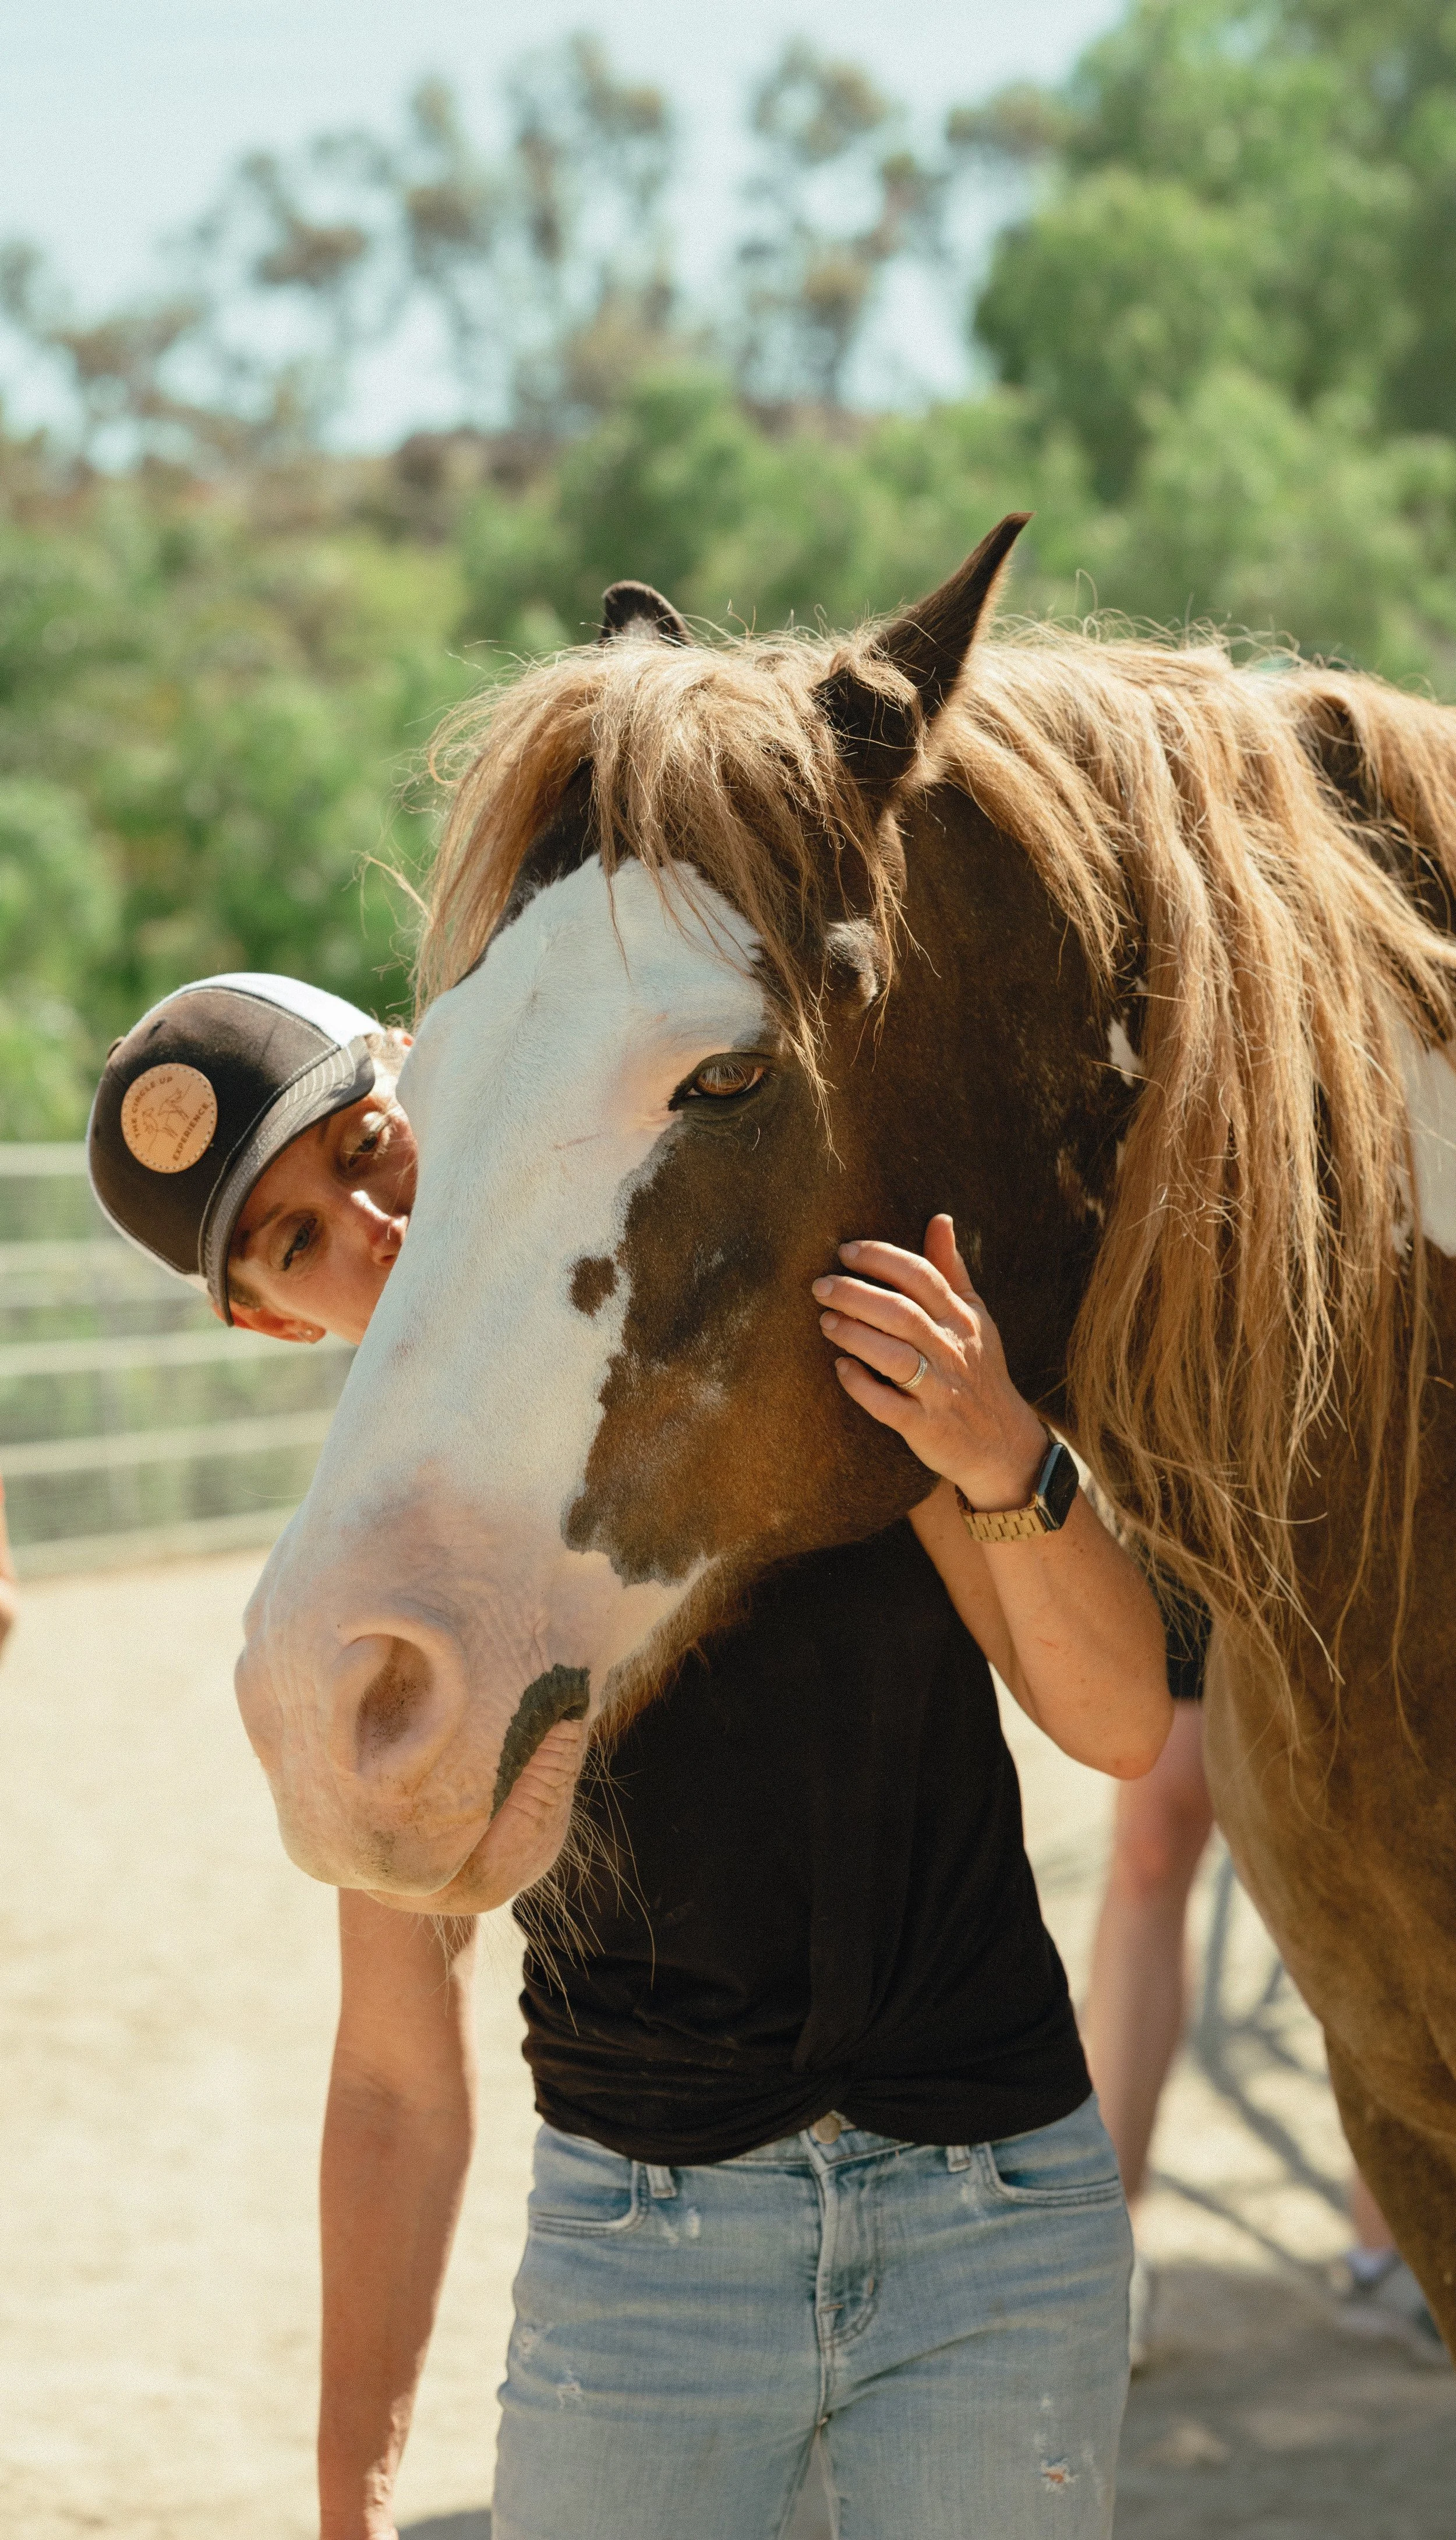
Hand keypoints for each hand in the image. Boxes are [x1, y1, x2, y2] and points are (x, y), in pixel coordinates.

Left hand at [812, 1213, 1048, 1509]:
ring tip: (825, 1321)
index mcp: (961, 1319)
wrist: (1003, 1444)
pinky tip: (841, 1368)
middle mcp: (952, 1351)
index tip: (846, 1251)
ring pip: (894, 1356)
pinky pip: (888, 1405)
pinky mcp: (925, 1426)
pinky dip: (862, 1385)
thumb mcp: (975, 1318)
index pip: (922, 1276)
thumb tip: (940, 1219)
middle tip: (820, 1286)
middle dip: (856, 1294)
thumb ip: (952, 1271)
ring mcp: (940, 1390)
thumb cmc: (979, 1371)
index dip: (882, 1258)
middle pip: (901, 1312)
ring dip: (855, 1335)